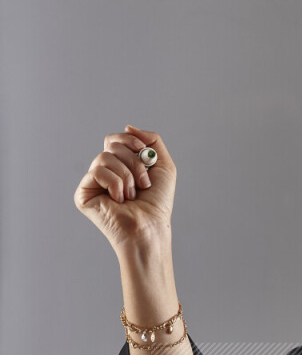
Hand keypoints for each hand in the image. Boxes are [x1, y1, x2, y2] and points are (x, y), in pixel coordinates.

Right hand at [73, 124, 176, 253]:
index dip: (129, 140)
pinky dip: (114, 184)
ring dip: (126, 176)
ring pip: (104, 157)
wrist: (150, 227)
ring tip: (131, 195)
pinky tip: (119, 201)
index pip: (115, 140)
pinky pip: (96, 171)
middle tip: (143, 183)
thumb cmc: (157, 204)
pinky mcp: (83, 194)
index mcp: (120, 166)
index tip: (143, 151)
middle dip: (133, 161)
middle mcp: (104, 173)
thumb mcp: (164, 166)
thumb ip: (153, 141)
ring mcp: (93, 183)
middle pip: (111, 144)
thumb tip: (128, 127)